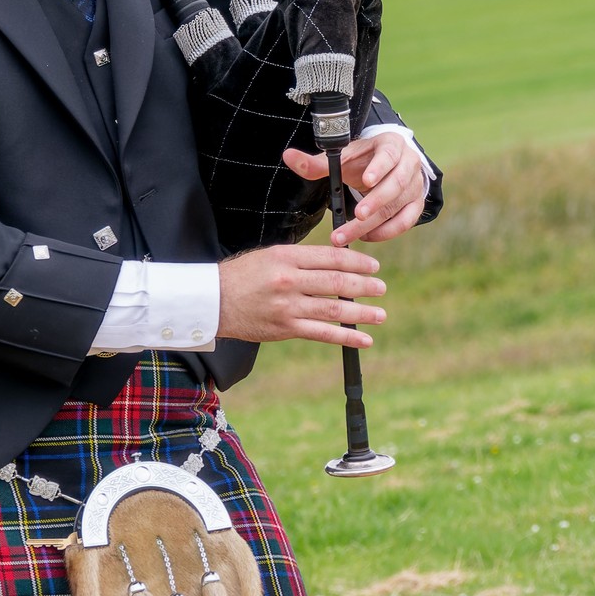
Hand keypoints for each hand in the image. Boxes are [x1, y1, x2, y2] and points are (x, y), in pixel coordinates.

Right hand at [217, 245, 385, 349]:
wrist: (212, 302)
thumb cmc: (243, 276)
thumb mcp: (270, 256)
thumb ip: (302, 259)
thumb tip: (337, 262)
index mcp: (287, 257)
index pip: (331, 257)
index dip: (358, 261)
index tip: (374, 266)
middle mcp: (289, 280)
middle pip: (337, 281)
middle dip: (365, 285)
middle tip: (381, 287)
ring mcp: (288, 306)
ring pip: (334, 308)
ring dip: (362, 312)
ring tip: (380, 314)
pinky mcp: (286, 328)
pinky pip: (322, 332)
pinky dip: (346, 336)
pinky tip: (364, 339)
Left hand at [283, 130, 429, 247]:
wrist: (389, 165)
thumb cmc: (363, 160)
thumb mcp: (343, 157)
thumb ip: (317, 162)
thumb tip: (288, 156)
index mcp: (392, 145)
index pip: (389, 155)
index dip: (379, 168)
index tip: (365, 181)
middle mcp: (409, 164)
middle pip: (396, 185)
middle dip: (375, 202)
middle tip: (356, 216)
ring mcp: (416, 186)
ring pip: (399, 207)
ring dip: (375, 223)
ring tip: (349, 234)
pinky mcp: (416, 205)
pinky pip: (405, 222)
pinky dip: (386, 232)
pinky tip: (366, 237)